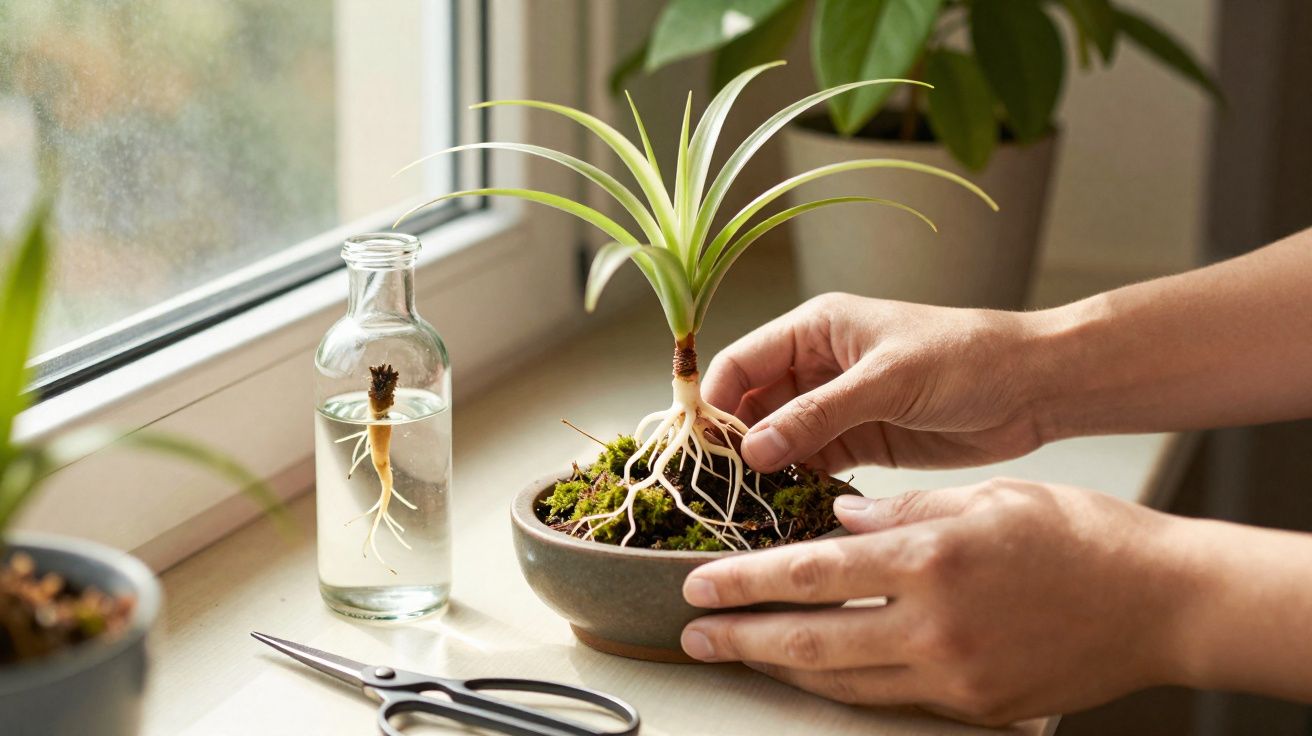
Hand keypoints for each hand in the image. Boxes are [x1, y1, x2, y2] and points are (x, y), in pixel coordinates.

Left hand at [678, 480, 1196, 724]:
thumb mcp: (985, 497)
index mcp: (932, 557)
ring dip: (784, 668)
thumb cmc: (1082, 536)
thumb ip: (901, 510)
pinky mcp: (975, 706)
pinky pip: (891, 699)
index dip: (745, 582)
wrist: (1163, 601)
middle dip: (743, 638)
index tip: (701, 586)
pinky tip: (818, 671)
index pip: (810, 573)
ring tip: (743, 655)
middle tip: (696, 637)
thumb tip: (838, 524)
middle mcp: (936, 624)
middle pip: (811, 639)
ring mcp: (956, 675)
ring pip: (844, 681)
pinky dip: (846, 685)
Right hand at [701, 293, 1051, 473]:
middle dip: (732, 442)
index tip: (698, 446)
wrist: (1034, 388)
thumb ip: (819, 413)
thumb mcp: (887, 380)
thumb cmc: (966, 357)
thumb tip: (752, 447)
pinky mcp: (860, 443)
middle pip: (751, 405)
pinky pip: (811, 464)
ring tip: (746, 506)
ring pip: (778, 439)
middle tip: (717, 487)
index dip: (714, 401)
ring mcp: (837, 408)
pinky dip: (795, 485)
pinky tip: (785, 510)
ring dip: (763, 469)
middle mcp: (817, 367)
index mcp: (816, 330)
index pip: (742, 363)